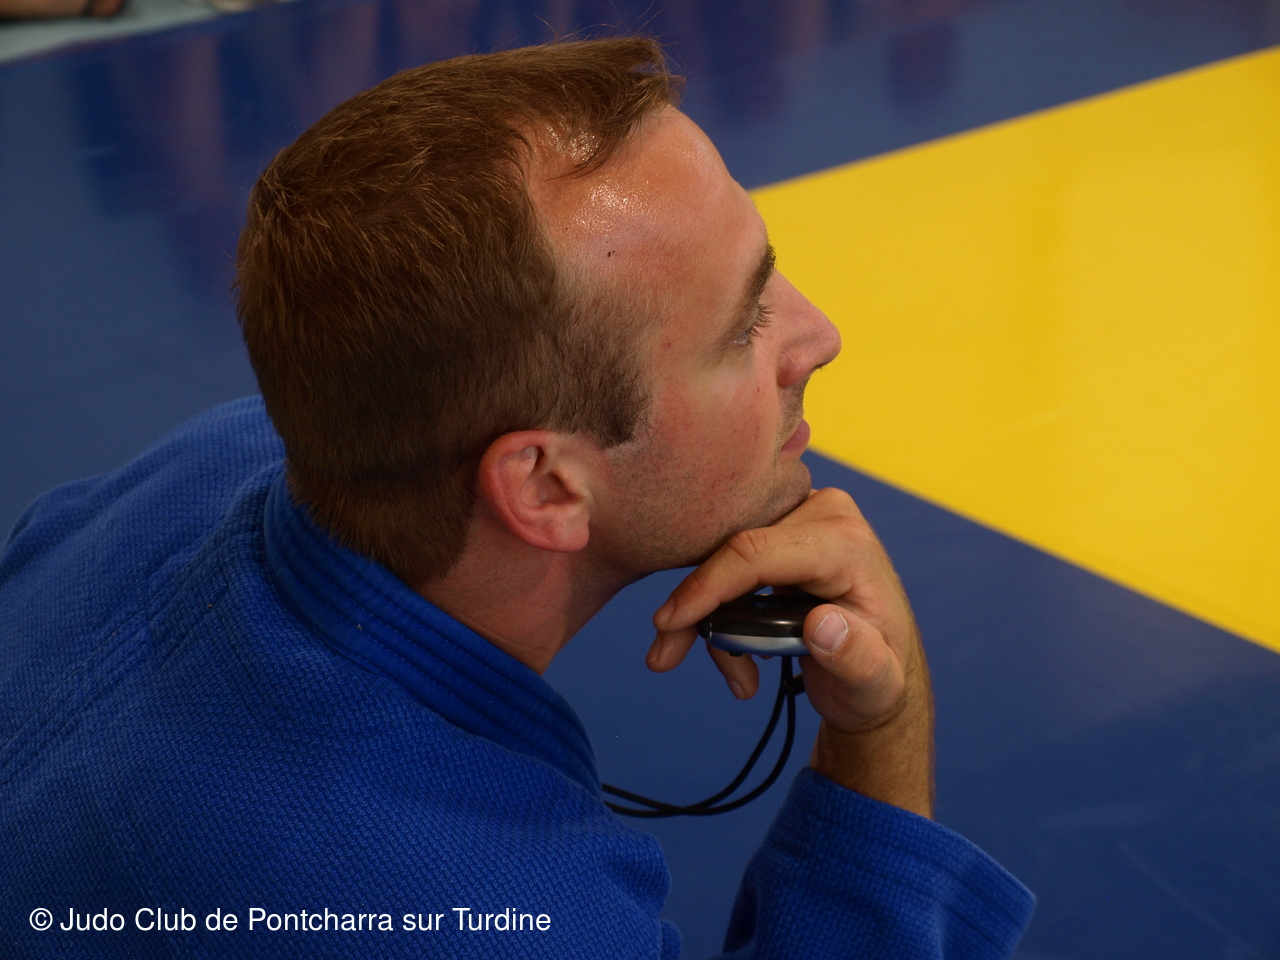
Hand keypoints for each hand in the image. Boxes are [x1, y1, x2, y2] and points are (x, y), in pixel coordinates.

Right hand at [646, 488, 933, 816]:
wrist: (876, 667)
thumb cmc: (879, 674)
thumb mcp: (877, 683)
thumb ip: (858, 658)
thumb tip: (823, 624)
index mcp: (846, 541)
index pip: (757, 551)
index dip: (707, 586)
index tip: (669, 624)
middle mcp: (820, 512)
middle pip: (730, 551)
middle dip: (695, 609)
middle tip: (666, 658)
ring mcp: (797, 517)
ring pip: (720, 556)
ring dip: (705, 617)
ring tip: (732, 677)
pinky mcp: (778, 530)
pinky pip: (726, 562)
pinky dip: (716, 610)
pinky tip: (737, 660)